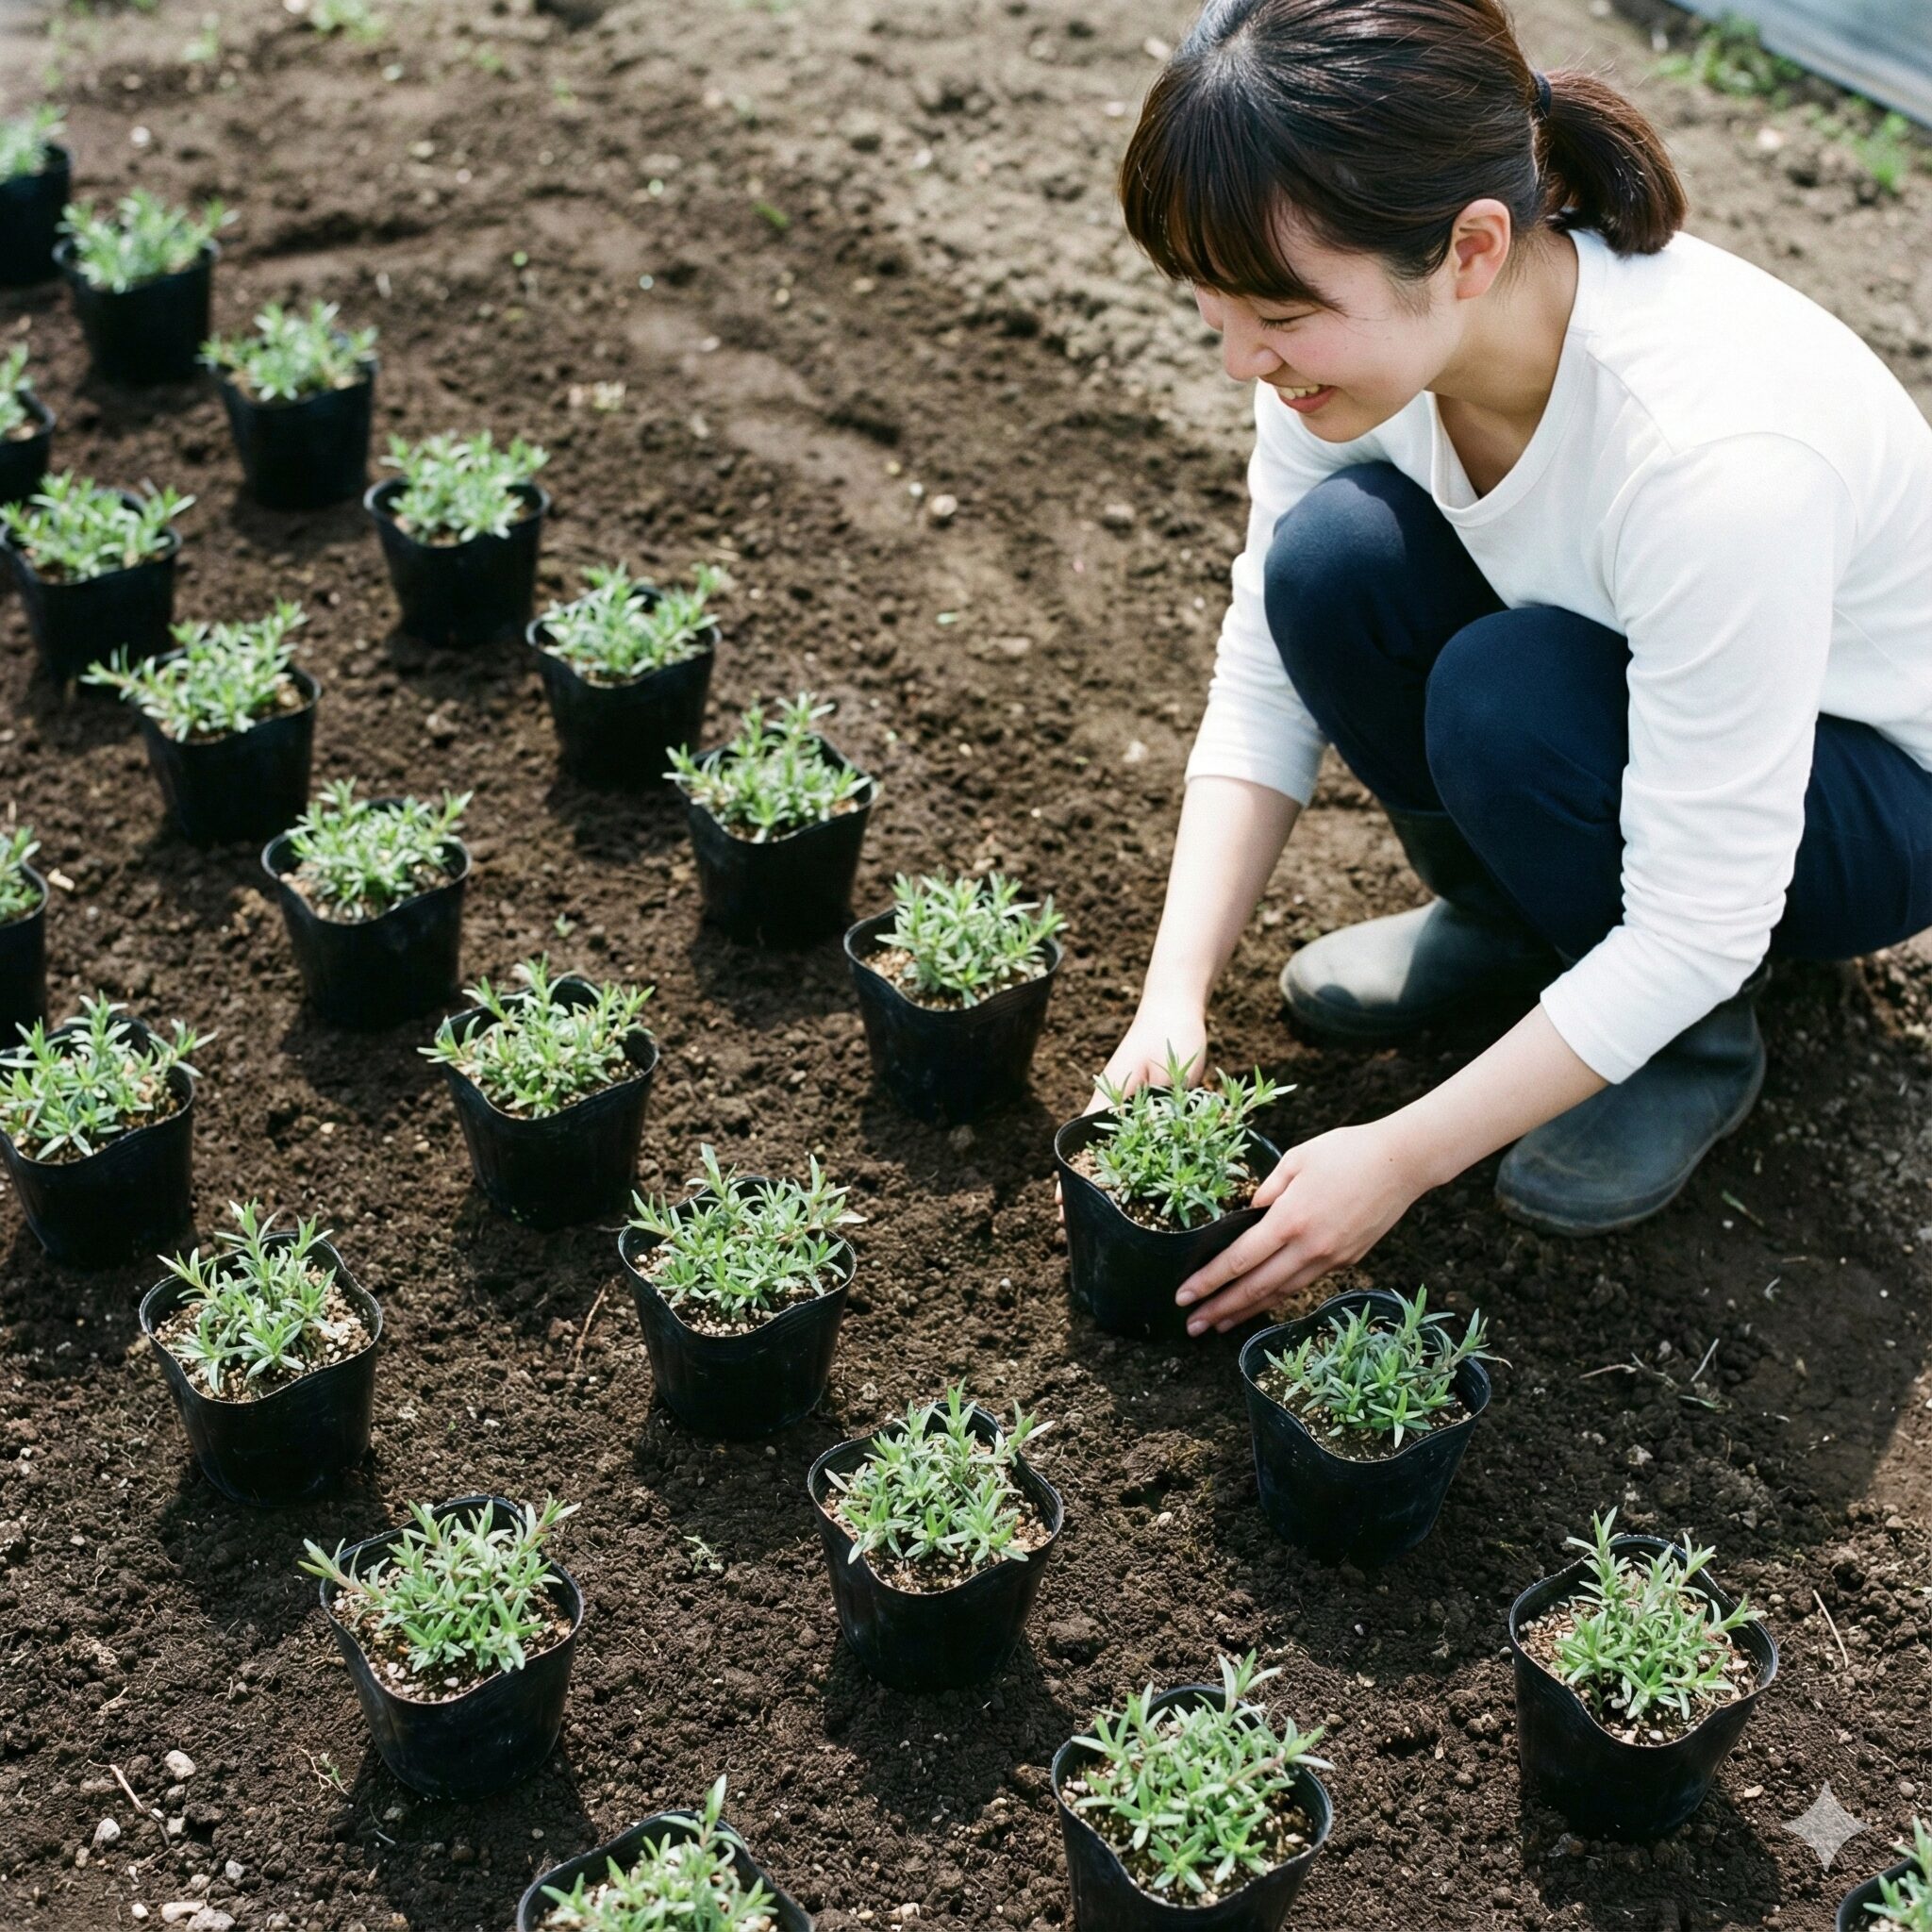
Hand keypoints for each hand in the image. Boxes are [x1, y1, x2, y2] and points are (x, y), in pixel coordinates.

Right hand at [1057, 1001, 1207, 1225]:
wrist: (1176, 1008)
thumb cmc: (1169, 1035)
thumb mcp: (1169, 1072)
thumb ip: (1165, 1105)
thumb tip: (1167, 1142)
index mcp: (1109, 1102)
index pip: (1082, 1146)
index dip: (1073, 1177)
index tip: (1062, 1205)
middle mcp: (1114, 1108)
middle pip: (1095, 1156)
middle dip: (1087, 1189)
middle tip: (1081, 1226)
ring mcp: (1129, 1109)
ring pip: (1116, 1153)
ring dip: (1110, 1182)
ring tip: (1108, 1219)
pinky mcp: (1148, 1108)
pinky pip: (1140, 1142)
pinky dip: (1137, 1165)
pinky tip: (1145, 1189)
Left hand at [1173, 1120, 1424, 1335]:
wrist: (1402, 1163)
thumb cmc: (1346, 1151)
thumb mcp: (1296, 1159)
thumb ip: (1266, 1190)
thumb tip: (1248, 1214)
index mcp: (1290, 1219)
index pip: (1240, 1260)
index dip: (1209, 1282)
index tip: (1184, 1297)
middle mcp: (1309, 1247)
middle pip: (1256, 1287)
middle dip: (1220, 1309)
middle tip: (1193, 1327)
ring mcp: (1331, 1258)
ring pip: (1281, 1293)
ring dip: (1247, 1310)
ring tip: (1221, 1323)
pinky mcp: (1348, 1261)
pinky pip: (1304, 1283)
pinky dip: (1278, 1296)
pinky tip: (1262, 1301)